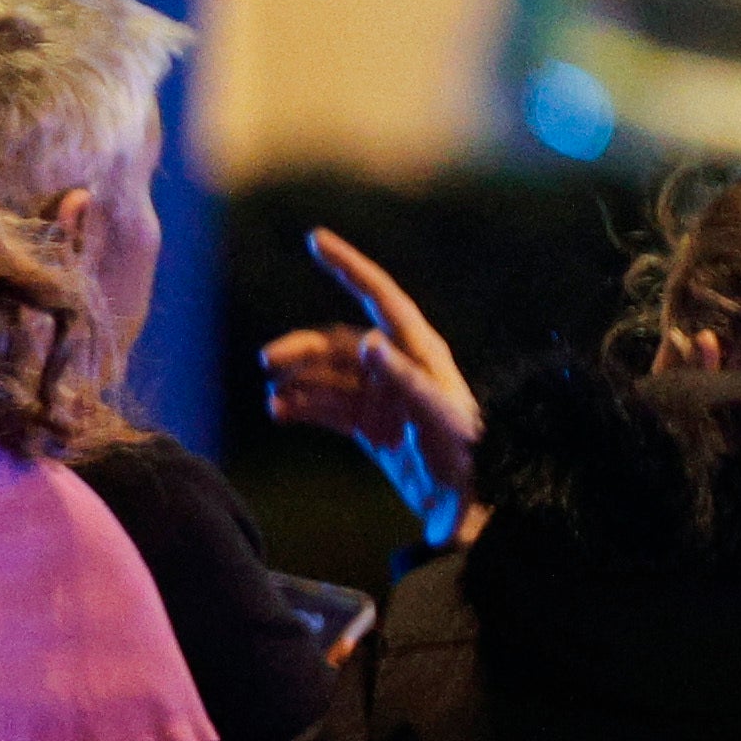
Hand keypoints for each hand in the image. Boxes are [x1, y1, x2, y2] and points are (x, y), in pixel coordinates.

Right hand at [262, 228, 481, 549]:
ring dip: (298, 381)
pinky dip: (302, 407)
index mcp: (419, 352)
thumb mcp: (436, 414)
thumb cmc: (466, 454)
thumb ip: (403, 377)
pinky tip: (280, 413)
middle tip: (269, 363)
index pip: (378, 297)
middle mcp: (397, 367)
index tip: (316, 240)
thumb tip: (365, 340)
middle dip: (302, 349)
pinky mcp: (370, 426)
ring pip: (327, 375)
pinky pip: (327, 407)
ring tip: (273, 398)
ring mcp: (380, 396)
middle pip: (338, 343)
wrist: (472, 500)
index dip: (349, 266)